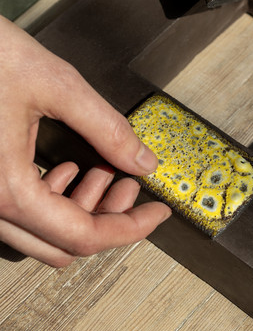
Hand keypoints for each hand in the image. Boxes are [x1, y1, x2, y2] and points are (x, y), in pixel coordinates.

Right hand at [0, 17, 170, 266]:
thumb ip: (107, 129)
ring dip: (79, 209)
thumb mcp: (57, 85)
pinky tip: (67, 165)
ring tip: (102, 168)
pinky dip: (52, 199)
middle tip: (131, 183)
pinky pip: (18, 212)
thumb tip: (143, 162)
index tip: (159, 212)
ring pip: (39, 234)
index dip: (130, 228)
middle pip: (61, 245)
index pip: (82, 236)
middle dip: (106, 218)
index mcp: (6, 189)